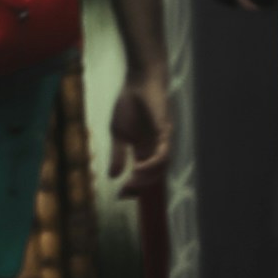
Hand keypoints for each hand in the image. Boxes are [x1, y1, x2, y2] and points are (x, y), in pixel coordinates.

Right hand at [109, 64, 173, 190]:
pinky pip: (163, 154)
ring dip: (147, 178)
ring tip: (132, 183)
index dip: (134, 186)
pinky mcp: (165, 133)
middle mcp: (156, 148)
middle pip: (153, 175)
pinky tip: (139, 168)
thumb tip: (112, 176)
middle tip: (126, 193)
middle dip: (141, 186)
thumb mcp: (118, 133)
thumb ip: (118, 155)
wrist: (138, 81)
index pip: (143, 174)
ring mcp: (162, 142)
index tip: (120, 195)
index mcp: (144, 149)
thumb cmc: (129, 103)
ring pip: (161, 168)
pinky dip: (153, 164)